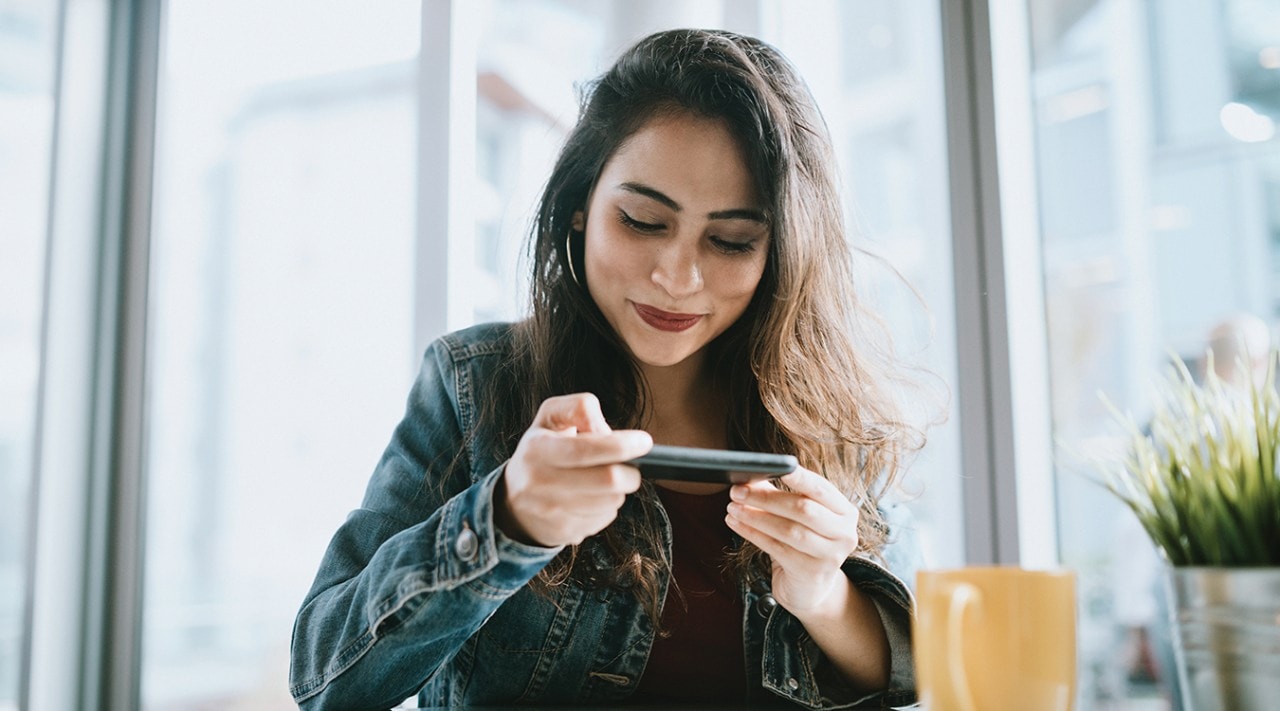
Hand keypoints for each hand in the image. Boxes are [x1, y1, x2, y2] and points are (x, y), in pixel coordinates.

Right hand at [497, 393, 651, 546]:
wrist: (512, 501)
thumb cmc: (541, 451)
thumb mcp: (551, 417)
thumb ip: (579, 408)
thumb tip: (605, 431)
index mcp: (537, 449)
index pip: (584, 450)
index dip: (620, 446)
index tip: (644, 442)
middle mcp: (539, 483)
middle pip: (607, 481)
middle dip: (630, 472)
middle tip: (632, 466)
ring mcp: (550, 512)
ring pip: (610, 502)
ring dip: (618, 490)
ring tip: (605, 480)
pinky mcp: (563, 532)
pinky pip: (604, 518)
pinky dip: (607, 506)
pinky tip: (593, 497)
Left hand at [725, 466, 859, 615]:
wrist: (810, 588)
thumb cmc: (802, 543)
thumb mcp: (797, 517)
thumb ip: (778, 494)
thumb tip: (750, 476)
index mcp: (845, 511)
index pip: (821, 488)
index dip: (800, 477)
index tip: (778, 466)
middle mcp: (844, 533)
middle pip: (803, 509)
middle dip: (766, 498)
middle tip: (737, 491)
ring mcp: (830, 555)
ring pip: (789, 530)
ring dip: (756, 516)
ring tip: (733, 508)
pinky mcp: (811, 572)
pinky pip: (777, 548)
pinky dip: (753, 534)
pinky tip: (736, 524)